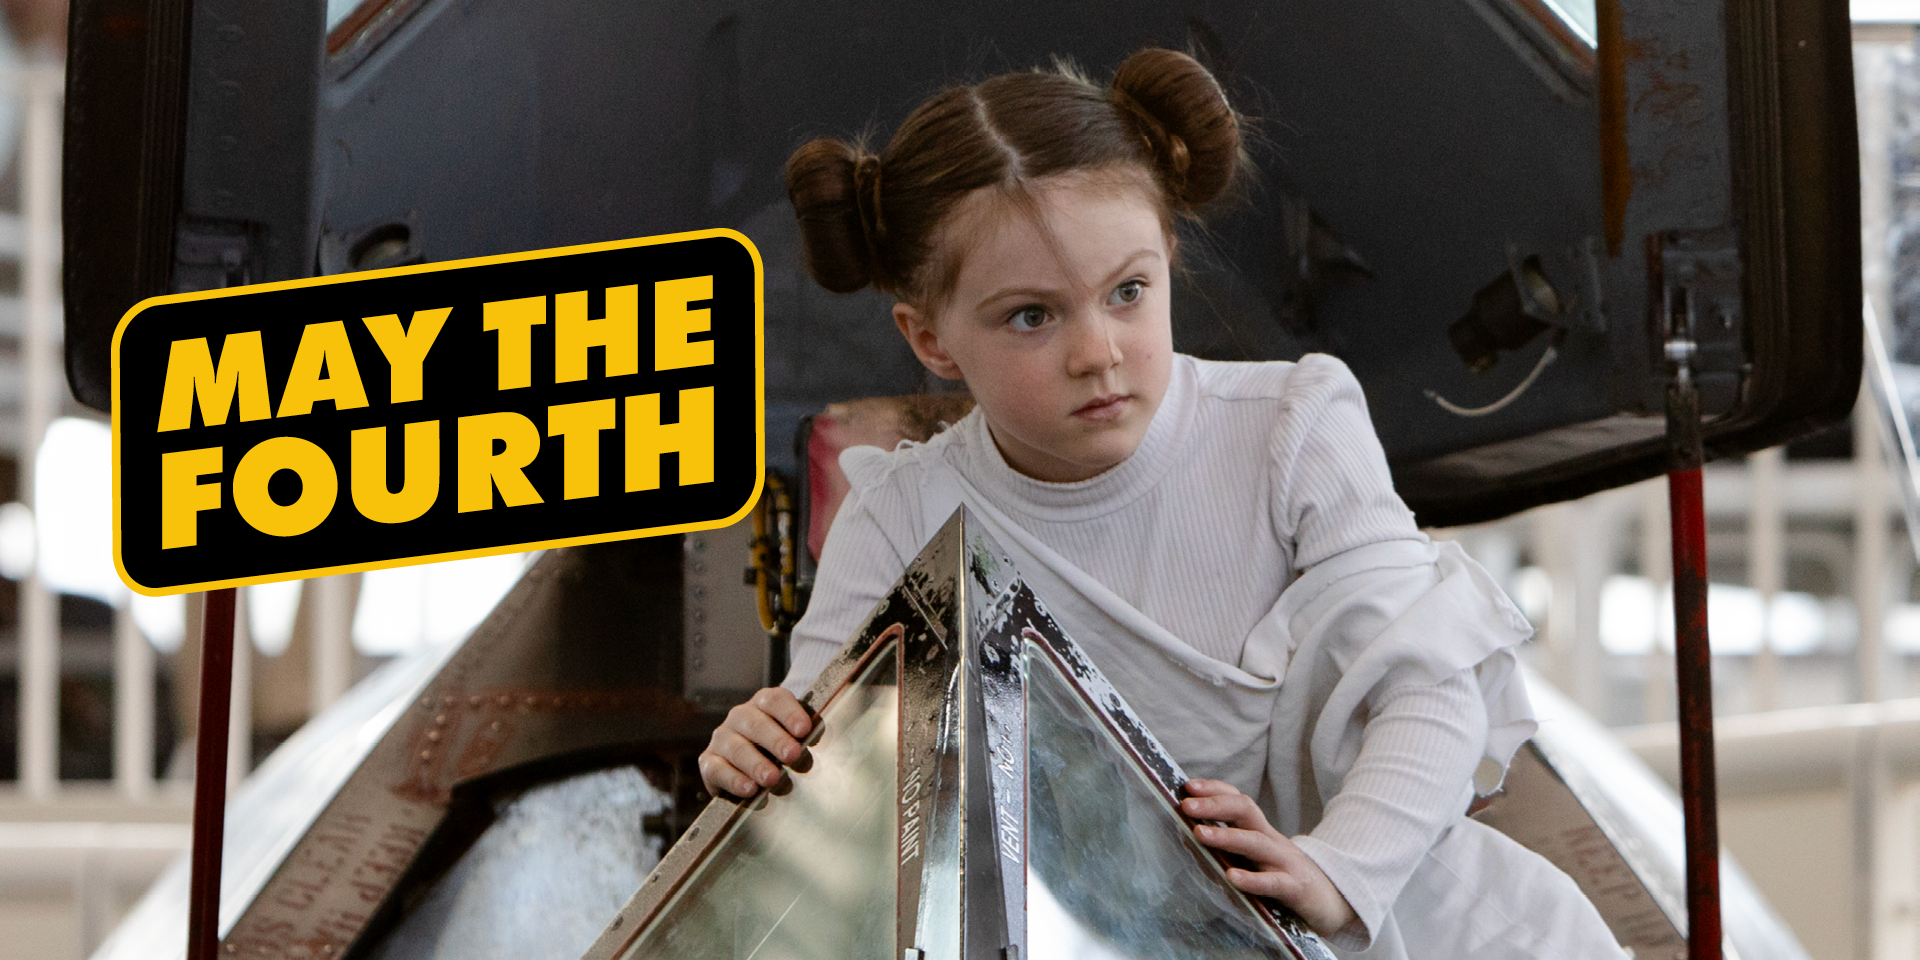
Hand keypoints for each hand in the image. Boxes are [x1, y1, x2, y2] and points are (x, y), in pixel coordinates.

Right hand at [698, 686, 815, 798]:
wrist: (747, 771)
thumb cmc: (778, 751)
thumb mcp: (793, 740)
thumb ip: (804, 739)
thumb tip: (815, 746)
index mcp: (763, 704)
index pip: (775, 700)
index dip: (790, 713)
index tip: (804, 730)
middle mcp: (740, 716)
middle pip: (755, 723)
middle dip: (775, 740)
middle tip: (792, 755)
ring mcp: (722, 738)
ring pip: (736, 747)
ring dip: (756, 764)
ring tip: (772, 779)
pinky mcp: (708, 762)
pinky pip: (718, 769)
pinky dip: (734, 780)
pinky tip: (749, 789)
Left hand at [1180, 779, 1358, 938]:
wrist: (1333, 900)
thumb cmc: (1284, 876)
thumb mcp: (1259, 856)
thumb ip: (1232, 846)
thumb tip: (1191, 834)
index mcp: (1261, 831)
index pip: (1239, 800)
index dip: (1215, 790)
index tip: (1188, 787)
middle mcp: (1272, 840)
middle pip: (1245, 811)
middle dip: (1215, 805)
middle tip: (1186, 805)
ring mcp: (1284, 862)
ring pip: (1255, 843)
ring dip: (1226, 836)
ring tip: (1199, 833)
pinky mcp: (1294, 889)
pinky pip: (1273, 882)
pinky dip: (1252, 880)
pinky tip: (1232, 878)